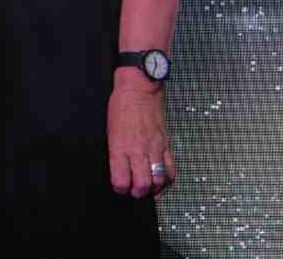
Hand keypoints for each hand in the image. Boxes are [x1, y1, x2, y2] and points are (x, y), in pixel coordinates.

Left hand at [107, 79, 175, 197]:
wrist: (139, 89)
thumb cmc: (121, 106)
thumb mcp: (110, 129)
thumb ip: (116, 150)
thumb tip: (120, 168)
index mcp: (120, 146)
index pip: (121, 179)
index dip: (120, 189)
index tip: (119, 189)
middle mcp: (138, 150)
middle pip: (142, 184)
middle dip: (138, 193)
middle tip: (135, 193)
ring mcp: (155, 148)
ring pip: (158, 179)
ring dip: (154, 189)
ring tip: (148, 190)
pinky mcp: (166, 144)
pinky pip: (171, 168)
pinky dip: (168, 180)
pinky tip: (163, 183)